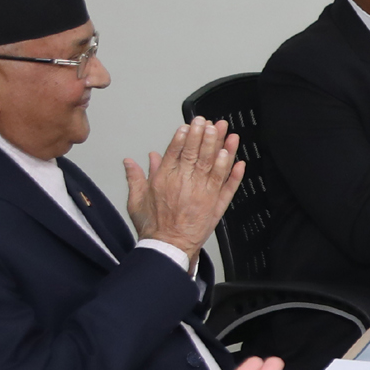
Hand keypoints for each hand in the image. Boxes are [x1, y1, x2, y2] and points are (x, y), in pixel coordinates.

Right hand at [125, 118, 243, 252]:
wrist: (167, 247)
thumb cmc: (153, 226)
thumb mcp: (136, 199)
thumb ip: (136, 177)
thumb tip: (131, 162)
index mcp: (166, 178)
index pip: (176, 151)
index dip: (184, 136)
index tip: (190, 124)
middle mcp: (186, 182)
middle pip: (197, 153)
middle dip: (204, 135)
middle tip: (209, 122)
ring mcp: (203, 193)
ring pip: (214, 165)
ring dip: (220, 147)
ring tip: (225, 132)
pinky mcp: (216, 205)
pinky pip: (227, 186)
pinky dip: (233, 173)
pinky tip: (237, 160)